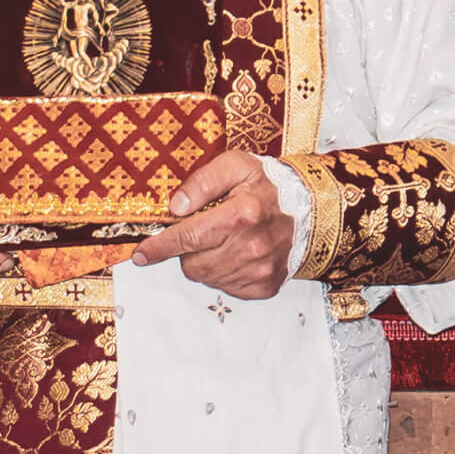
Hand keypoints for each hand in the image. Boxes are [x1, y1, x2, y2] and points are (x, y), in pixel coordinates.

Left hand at [130, 151, 293, 300]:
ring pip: (208, 278)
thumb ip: (202, 182)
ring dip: (206, 261)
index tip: (141, 255)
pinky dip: (224, 273)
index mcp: (241, 215)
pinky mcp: (266, 286)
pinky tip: (237, 253)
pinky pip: (227, 288)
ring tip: (224, 240)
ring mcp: (260, 270)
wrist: (313, 208)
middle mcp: (252, 247)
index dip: (159, 247)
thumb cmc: (270, 184)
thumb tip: (175, 208)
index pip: (187, 237)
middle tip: (202, 232)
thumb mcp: (236, 165)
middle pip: (193, 264)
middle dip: (187, 250)